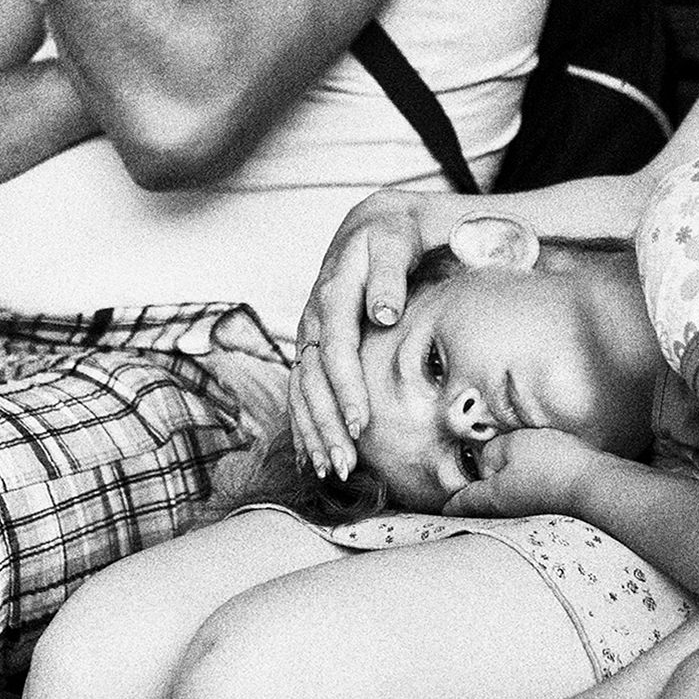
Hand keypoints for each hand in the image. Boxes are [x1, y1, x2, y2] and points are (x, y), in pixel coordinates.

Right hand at [289, 189, 455, 479]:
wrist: (374, 227)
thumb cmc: (396, 237)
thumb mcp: (397, 241)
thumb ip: (391, 275)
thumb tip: (383, 314)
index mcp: (334, 290)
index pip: (336, 346)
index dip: (345, 387)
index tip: (361, 424)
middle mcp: (314, 316)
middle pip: (313, 377)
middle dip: (326, 423)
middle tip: (345, 463)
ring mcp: (309, 334)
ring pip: (302, 389)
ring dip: (313, 432)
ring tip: (332, 471)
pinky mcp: (312, 348)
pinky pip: (301, 391)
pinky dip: (305, 427)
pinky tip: (313, 461)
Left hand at [442, 429, 601, 519]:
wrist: (596, 485)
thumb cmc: (553, 463)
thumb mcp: (513, 444)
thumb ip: (492, 451)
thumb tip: (486, 463)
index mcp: (492, 497)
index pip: (461, 503)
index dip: (449, 503)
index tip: (441, 507)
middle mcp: (508, 512)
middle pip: (483, 509)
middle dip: (472, 504)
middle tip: (461, 499)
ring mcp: (530, 515)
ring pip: (505, 508)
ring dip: (497, 500)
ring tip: (495, 487)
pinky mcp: (550, 511)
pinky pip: (527, 504)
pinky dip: (521, 497)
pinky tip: (531, 485)